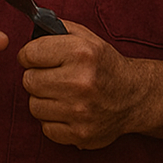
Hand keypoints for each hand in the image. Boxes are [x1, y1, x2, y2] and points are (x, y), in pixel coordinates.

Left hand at [18, 19, 141, 148]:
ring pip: (34, 106)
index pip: (29, 54)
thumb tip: (31, 28)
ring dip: (43, 100)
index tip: (35, 58)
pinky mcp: (80, 134)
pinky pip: (46, 128)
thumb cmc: (106, 66)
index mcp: (80, 53)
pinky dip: (53, 121)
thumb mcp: (87, 38)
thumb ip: (57, 28)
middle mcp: (80, 82)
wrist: (134, 96)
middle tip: (51, 77)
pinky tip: (66, 111)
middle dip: (37, 77)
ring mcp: (80, 111)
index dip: (29, 55)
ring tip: (60, 94)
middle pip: (29, 81)